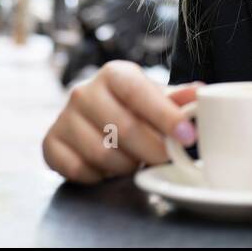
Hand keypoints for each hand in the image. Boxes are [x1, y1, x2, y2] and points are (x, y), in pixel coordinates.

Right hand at [42, 59, 201, 182]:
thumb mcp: (158, 98)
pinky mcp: (50, 144)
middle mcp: (83, 92)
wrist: (95, 118)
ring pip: (103, 154)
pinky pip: (79, 170)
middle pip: (124, 128)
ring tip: (135, 160)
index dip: (166, 117)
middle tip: (166, 158)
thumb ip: (179, 98)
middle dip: (153, 150)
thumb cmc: (133, 108)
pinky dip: (99, 176)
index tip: (188, 137)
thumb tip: (201, 92)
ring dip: (127, 165)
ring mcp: (63, 118)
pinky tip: (108, 167)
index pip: (140, 94)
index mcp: (114, 74)